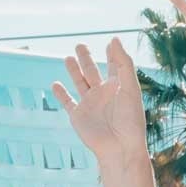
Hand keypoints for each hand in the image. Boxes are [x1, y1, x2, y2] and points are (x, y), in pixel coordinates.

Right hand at [53, 40, 149, 165]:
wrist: (120, 148)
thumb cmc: (130, 120)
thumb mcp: (130, 88)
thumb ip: (123, 63)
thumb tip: (114, 39)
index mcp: (118, 87)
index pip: (114, 66)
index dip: (113, 55)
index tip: (111, 43)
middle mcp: (103, 94)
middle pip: (92, 71)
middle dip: (86, 58)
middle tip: (80, 45)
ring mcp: (90, 104)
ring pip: (79, 82)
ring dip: (73, 71)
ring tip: (68, 58)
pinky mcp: (78, 115)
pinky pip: (67, 102)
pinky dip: (61, 93)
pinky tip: (55, 84)